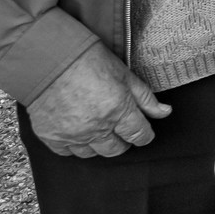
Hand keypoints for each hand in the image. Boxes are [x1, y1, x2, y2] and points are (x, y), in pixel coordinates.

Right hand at [26, 42, 172, 157]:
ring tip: (99, 128)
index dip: (144, 135)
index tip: (143, 133)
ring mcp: (73, 135)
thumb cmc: (89, 61)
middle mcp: (96, 127)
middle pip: (116, 149)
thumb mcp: (125, 75)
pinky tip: (78, 132)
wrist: (50, 59)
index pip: (139, 135)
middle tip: (120, 129)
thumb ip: (145, 98)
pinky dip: (75, 145)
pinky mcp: (52, 137)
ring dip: (98, 144)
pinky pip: (67, 152)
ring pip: (92, 154)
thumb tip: (165, 112)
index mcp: (118, 110)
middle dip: (123, 141)